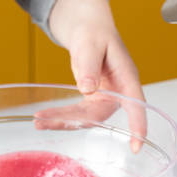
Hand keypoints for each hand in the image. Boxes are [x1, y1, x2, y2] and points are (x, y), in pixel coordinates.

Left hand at [43, 0, 145, 149]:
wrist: (89, 30)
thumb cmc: (95, 33)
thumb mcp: (91, 45)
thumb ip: (90, 66)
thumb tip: (87, 89)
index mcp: (126, 78)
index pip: (135, 105)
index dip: (137, 126)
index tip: (136, 147)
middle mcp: (118, 92)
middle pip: (99, 116)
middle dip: (73, 121)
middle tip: (47, 121)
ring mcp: (104, 98)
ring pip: (84, 118)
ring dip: (62, 121)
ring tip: (38, 122)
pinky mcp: (92, 100)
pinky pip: (76, 113)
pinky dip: (60, 116)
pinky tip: (43, 118)